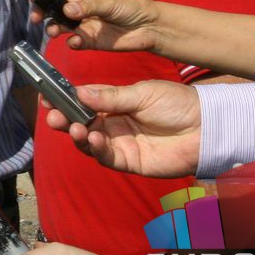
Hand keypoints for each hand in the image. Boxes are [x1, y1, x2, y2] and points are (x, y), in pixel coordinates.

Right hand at [30, 0, 162, 53]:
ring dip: (54, 28)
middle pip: (53, 9)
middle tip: (36, 18)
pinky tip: (75, 41)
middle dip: (42, 12)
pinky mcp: (88, 41)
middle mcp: (78, 9)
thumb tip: (66, 11)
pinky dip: (71, 42)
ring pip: (60, 26)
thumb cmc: (130, 7)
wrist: (148, 28)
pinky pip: (73, 42)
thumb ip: (87, 7)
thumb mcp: (109, 2)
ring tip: (54, 32)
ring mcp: (82, 25)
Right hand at [42, 81, 200, 178]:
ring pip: (89, 142)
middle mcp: (114, 124)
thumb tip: (79, 92)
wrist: (206, 127)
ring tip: (74, 127)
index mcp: (116, 104)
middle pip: (81, 123)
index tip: (48, 96)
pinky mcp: (129, 162)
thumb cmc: (178, 104)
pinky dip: (95, 148)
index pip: (84, 102)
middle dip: (64, 120)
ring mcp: (120, 144)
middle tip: (53, 116)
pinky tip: (91, 138)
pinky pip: (106, 157)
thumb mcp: (142, 93)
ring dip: (77, 135)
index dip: (66, 100)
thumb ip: (111, 97)